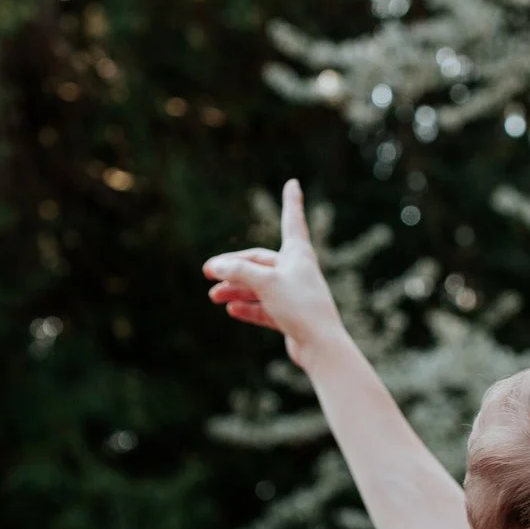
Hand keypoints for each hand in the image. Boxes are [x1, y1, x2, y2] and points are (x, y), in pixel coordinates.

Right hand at [202, 180, 348, 368]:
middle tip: (208, 272)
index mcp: (299, 255)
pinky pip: (264, 307)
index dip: (291, 201)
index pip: (292, 220)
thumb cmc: (300, 307)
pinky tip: (231, 309)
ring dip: (236, 289)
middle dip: (234, 267)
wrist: (321, 345)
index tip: (294, 183)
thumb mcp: (265, 283)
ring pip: (260, 287)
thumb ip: (237, 272)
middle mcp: (298, 271)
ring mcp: (294, 294)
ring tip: (213, 296)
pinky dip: (248, 307)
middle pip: (261, 262)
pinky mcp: (291, 316)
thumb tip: (213, 266)